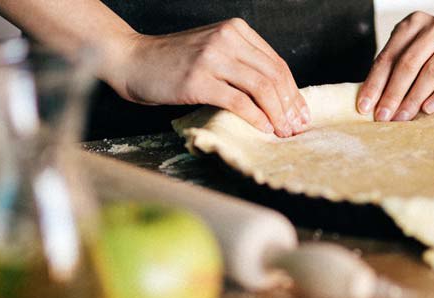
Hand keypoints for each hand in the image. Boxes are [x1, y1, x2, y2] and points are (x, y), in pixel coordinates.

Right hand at [107, 18, 309, 136]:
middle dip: (290, 106)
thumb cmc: (172, 62)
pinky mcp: (199, 80)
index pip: (277, 63)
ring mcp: (212, 58)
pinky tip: (263, 130)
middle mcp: (227, 39)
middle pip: (274, 76)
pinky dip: (256, 118)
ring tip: (282, 132)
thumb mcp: (212, 51)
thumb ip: (241, 64)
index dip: (293, 92)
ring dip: (277, 115)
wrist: (132, 60)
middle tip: (296, 128)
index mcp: (235, 30)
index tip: (301, 114)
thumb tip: (277, 97)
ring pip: (261, 88)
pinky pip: (239, 102)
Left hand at [357, 12, 433, 121]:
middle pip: (409, 62)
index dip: (375, 83)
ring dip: (414, 97)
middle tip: (383, 117)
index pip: (389, 56)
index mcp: (415, 23)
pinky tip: (429, 109)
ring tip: (403, 117)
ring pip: (433, 69)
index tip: (364, 108)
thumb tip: (371, 103)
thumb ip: (394, 71)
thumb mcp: (413, 56)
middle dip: (393, 93)